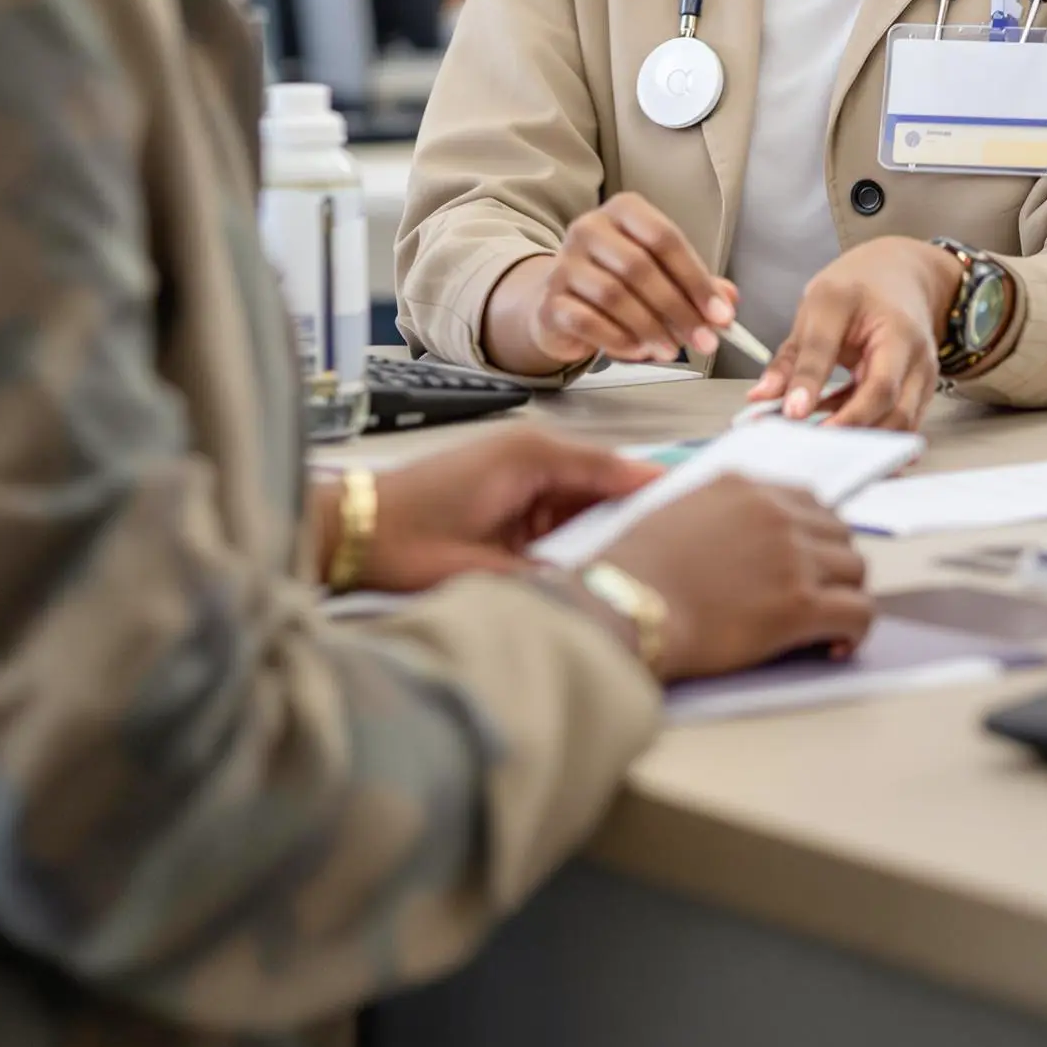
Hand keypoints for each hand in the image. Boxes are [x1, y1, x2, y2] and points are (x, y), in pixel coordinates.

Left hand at [322, 428, 659, 592]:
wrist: (349, 529)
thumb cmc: (402, 541)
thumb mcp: (481, 570)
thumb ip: (545, 579)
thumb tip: (596, 595)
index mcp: (529, 456)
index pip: (612, 468)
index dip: (655, 488)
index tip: (697, 505)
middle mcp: (528, 450)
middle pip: (603, 480)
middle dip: (636, 513)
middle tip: (682, 544)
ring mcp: (515, 466)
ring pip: (582, 495)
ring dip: (604, 525)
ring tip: (646, 557)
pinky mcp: (503, 487)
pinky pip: (556, 504)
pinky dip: (575, 529)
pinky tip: (591, 561)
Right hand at [487, 193, 734, 373]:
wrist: (562, 302)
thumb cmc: (619, 282)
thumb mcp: (661, 275)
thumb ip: (696, 284)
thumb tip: (729, 300)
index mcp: (623, 212)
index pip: (664, 238)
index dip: (696, 279)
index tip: (721, 314)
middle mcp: (589, 228)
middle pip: (639, 267)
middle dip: (678, 309)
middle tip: (704, 341)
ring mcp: (564, 263)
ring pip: (613, 295)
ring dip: (650, 328)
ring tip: (672, 350)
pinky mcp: (550, 301)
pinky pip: (587, 321)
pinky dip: (618, 340)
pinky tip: (637, 351)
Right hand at [609, 476, 872, 679]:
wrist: (626, 605)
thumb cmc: (634, 571)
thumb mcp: (674, 513)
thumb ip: (717, 513)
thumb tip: (739, 539)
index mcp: (743, 485)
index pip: (808, 501)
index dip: (813, 534)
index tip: (808, 558)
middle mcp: (775, 511)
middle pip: (839, 532)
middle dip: (832, 564)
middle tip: (818, 593)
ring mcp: (792, 555)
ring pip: (856, 569)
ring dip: (844, 595)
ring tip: (826, 623)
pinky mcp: (801, 603)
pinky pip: (858, 612)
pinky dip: (854, 632)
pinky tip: (834, 647)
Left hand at [746, 238, 957, 431]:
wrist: (902, 275)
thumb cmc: (859, 288)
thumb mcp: (818, 307)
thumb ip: (793, 357)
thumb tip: (762, 396)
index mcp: (885, 321)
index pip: (855, 363)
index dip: (820, 390)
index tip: (792, 414)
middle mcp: (911, 348)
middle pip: (886, 400)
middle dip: (846, 426)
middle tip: (805, 442)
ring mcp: (922, 372)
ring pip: (899, 421)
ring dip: (859, 437)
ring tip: (817, 439)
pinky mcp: (922, 391)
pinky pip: (899, 423)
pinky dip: (869, 433)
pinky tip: (837, 428)